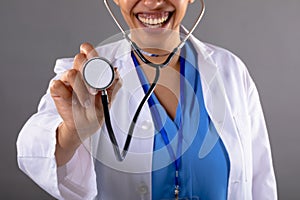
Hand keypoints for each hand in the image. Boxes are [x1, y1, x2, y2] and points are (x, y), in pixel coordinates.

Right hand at [50, 43, 121, 165]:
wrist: (85, 126)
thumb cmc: (96, 110)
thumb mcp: (109, 97)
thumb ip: (114, 84)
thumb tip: (116, 71)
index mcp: (91, 71)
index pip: (88, 53)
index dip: (89, 50)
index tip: (89, 51)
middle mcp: (79, 73)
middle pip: (79, 59)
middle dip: (89, 73)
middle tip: (95, 89)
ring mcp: (67, 81)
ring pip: (71, 74)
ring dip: (81, 90)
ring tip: (86, 102)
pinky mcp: (57, 90)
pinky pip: (57, 85)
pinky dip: (65, 94)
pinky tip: (70, 101)